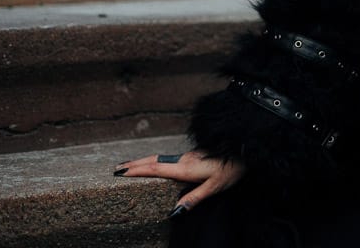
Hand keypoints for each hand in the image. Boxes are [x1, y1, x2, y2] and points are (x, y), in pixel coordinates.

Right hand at [114, 150, 245, 215]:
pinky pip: (167, 158)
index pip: (155, 168)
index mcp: (185, 168)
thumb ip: (194, 198)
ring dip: (142, 162)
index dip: (136, 171)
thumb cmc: (232, 168)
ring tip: (127, 166)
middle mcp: (183, 160)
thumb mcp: (214, 187)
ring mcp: (187, 156)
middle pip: (153, 161)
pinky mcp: (192, 156)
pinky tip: (153, 165)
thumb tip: (174, 212)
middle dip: (133, 165)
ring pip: (159, 158)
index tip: (119, 173)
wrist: (245, 148)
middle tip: (114, 169)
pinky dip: (153, 161)